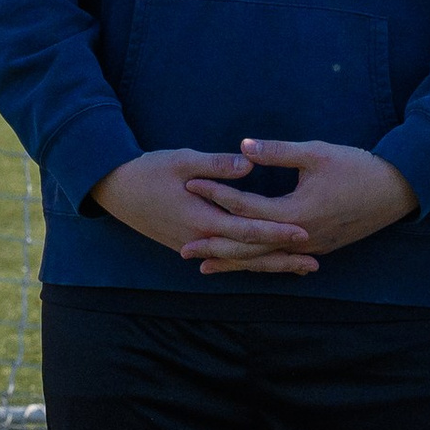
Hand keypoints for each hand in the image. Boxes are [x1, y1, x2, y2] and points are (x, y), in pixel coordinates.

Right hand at [92, 148, 311, 270]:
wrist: (115, 189)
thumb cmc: (149, 170)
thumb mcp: (183, 160)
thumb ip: (217, 166)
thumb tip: (249, 165)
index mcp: (202, 218)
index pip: (247, 228)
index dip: (276, 231)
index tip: (303, 232)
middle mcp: (200, 238)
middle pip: (248, 254)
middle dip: (282, 259)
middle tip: (314, 263)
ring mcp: (194, 246)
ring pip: (238, 261)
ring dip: (269, 266)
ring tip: (300, 269)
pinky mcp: (189, 245)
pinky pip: (225, 259)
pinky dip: (247, 264)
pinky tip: (266, 265)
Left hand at [182, 140, 418, 274]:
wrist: (397, 191)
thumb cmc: (357, 168)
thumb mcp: (316, 153)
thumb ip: (278, 152)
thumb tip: (243, 146)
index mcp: (295, 213)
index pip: (246, 207)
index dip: (217, 195)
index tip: (190, 185)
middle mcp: (299, 236)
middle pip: (249, 246)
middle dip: (215, 246)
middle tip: (183, 249)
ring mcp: (310, 246)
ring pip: (264, 259)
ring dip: (234, 262)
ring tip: (205, 266)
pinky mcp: (319, 246)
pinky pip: (281, 259)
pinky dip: (260, 262)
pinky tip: (247, 264)